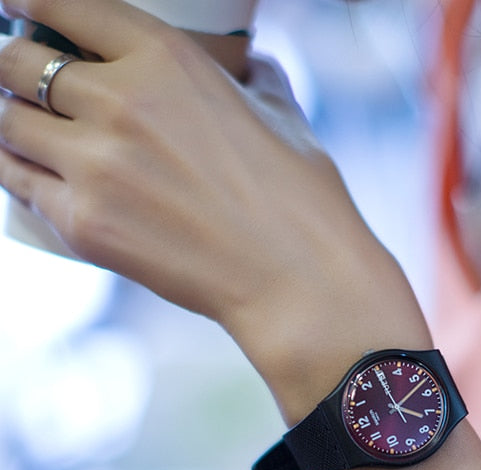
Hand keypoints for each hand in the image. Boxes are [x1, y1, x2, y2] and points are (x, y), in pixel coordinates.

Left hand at [0, 0, 430, 420]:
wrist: (299, 280)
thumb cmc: (300, 200)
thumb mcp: (283, 114)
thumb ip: (253, 77)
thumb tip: (248, 66)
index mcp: (165, 59)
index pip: (60, 4)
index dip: (30, 6)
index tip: (22, 14)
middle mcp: (118, 102)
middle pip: (17, 63)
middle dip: (16, 68)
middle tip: (30, 85)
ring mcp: (95, 166)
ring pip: (7, 123)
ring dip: (16, 123)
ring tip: (35, 134)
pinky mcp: (84, 225)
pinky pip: (18, 184)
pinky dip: (20, 174)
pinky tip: (34, 174)